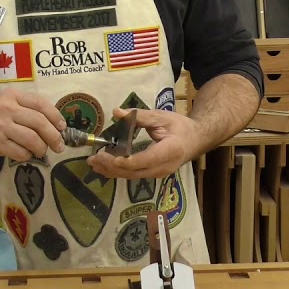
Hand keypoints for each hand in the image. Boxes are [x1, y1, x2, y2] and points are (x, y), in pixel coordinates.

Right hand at [0, 88, 65, 160]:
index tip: (62, 126)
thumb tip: (51, 123)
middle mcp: (7, 109)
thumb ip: (24, 108)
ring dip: (42, 148)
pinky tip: (26, 155)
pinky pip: (20, 152)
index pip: (40, 103)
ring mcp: (1, 126)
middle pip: (39, 122)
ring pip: (32, 139)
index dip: (55, 116)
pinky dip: (27, 155)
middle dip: (54, 136)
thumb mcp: (4, 103)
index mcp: (12, 96)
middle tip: (59, 145)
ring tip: (42, 151)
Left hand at [87, 108, 204, 179]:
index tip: (108, 156)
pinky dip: (118, 171)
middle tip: (94, 158)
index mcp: (169, 151)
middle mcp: (163, 166)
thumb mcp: (162, 117)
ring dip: (111, 171)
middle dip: (112, 166)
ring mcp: (158, 173)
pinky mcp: (153, 174)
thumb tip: (116, 112)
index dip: (125, 161)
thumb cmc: (180, 127)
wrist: (196, 140)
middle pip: (134, 172)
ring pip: (132, 176)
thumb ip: (139, 116)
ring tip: (93, 163)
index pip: (144, 160)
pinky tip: (104, 168)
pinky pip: (133, 175)